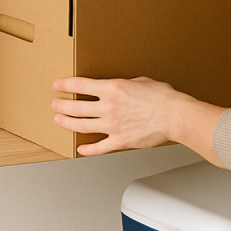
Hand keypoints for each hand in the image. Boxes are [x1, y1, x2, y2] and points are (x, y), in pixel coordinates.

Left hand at [51, 76, 225, 162]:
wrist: (175, 116)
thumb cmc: (162, 97)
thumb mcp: (139, 81)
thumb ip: (122, 84)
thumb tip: (115, 87)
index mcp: (112, 88)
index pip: (80, 85)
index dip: (65, 85)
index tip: (57, 85)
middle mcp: (109, 107)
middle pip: (76, 107)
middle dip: (61, 105)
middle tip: (55, 104)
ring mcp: (113, 125)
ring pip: (82, 126)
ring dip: (67, 123)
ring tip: (59, 121)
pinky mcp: (120, 141)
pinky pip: (99, 147)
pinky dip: (88, 149)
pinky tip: (81, 148)